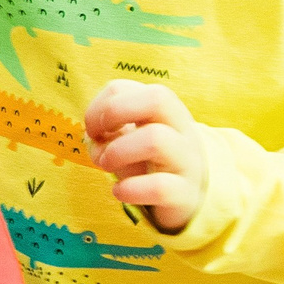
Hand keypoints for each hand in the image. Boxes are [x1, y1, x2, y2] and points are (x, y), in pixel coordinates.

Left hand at [85, 80, 208, 232]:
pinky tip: (120, 192)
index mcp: (163, 109)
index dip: (99, 106)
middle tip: (99, 140)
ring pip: (156, 139)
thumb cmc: (151, 161)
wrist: (191, 196)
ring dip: (117, 152)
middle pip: (157, 99)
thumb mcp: (132, 138)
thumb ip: (110, 131)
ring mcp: (187, 160)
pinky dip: (130, 189)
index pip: (126, 87)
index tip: (92, 130)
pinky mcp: (186, 194)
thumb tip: (94, 140)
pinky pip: (160, 187)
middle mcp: (181, 129)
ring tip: (107, 166)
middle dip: (114, 113)